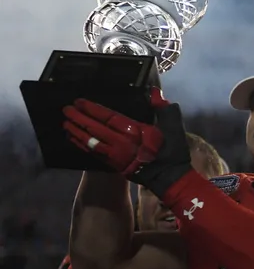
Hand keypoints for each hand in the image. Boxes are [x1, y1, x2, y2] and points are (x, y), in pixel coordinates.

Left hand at [62, 88, 191, 196]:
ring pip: (90, 141)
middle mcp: (121, 142)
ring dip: (76, 132)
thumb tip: (155, 91)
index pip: (109, 117)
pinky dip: (81, 145)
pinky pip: (92, 153)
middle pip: (95, 128)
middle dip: (79, 118)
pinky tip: (73, 138)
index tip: (79, 101)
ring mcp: (115, 155)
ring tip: (65, 123)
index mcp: (135, 130)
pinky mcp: (112, 164)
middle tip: (66, 110)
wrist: (168, 177)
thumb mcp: (172, 126)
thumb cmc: (171, 150)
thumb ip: (162, 107)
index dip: (92, 109)